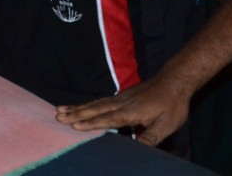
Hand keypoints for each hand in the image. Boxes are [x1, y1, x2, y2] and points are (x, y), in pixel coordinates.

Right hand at [55, 76, 190, 145]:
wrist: (173, 82)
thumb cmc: (172, 105)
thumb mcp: (167, 125)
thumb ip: (150, 137)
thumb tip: (136, 150)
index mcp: (131, 111)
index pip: (108, 119)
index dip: (91, 124)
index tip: (74, 126)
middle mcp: (121, 103)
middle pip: (95, 109)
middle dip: (76, 114)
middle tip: (58, 116)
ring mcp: (119, 99)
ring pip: (94, 104)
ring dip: (77, 108)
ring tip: (59, 110)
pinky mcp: (120, 97)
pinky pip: (99, 102)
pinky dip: (86, 105)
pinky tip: (79, 107)